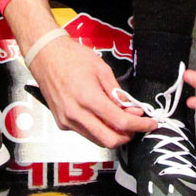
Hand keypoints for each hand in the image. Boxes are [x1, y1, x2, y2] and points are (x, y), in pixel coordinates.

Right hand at [27, 35, 155, 148]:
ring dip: (113, 134)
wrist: (45, 55)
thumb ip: (117, 92)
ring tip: (121, 119)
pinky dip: (98, 129)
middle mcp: (76, 114)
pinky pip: (85, 133)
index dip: (140, 125)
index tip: (151, 123)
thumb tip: (132, 109)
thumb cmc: (72, 57)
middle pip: (110, 140)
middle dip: (128, 136)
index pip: (120, 122)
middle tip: (136, 125)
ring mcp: (67, 121)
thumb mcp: (101, 69)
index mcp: (88, 98)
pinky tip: (101, 116)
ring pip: (97, 140)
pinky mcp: (61, 123)